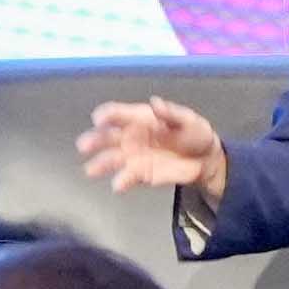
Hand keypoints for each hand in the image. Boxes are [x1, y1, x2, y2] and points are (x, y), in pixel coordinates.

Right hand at [77, 97, 226, 208]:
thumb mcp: (188, 120)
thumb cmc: (194, 134)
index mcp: (140, 118)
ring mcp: (134, 156)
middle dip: (95, 140)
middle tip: (83, 145)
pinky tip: (117, 185)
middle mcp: (131, 136)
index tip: (98, 119)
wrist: (205, 160)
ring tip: (90, 170)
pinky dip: (122, 181)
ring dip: (101, 164)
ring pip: (112, 159)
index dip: (107, 115)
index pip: (118, 114)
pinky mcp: (141, 174)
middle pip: (108, 137)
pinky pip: (128, 177)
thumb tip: (155, 103)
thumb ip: (171, 113)